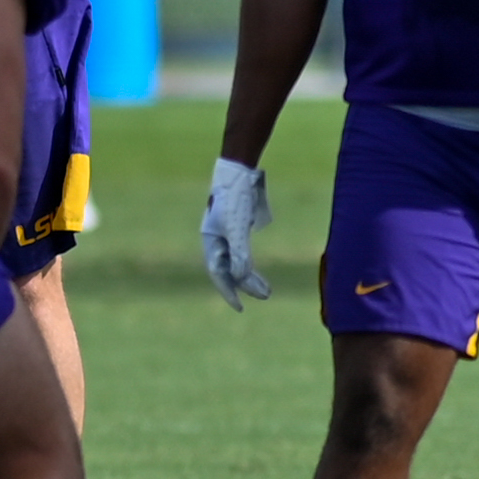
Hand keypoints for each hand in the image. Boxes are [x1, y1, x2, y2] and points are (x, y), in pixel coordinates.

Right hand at [200, 155, 269, 309]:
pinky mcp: (238, 226)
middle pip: (228, 270)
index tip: (241, 307)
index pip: (218, 274)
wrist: (239, 171)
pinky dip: (250, 262)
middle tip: (266, 296)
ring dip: (250, 276)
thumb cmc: (235, 198)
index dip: (229, 292)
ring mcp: (227, 232)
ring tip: (267, 288)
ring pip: (236, 261)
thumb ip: (239, 252)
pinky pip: (242, 251)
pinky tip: (257, 267)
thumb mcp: (237, 227)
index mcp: (211, 241)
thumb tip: (241, 278)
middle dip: (245, 286)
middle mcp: (217, 239)